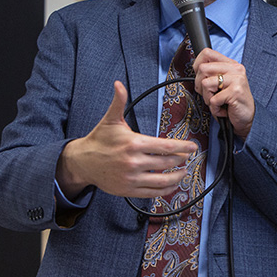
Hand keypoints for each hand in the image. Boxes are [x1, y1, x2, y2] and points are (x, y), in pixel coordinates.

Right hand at [56, 81, 197, 199]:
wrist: (82, 162)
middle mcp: (134, 162)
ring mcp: (131, 178)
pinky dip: (165, 190)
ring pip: (162, 180)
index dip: (182, 147)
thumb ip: (119, 101)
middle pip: (166, 162)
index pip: (165, 146)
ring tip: (184, 172)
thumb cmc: (99, 139)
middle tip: (188, 157)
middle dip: (181, 159)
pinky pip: (152, 192)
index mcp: (133, 143)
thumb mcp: (110, 119)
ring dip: (177, 177)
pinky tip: (171, 185)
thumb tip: (118, 84)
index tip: (193, 147)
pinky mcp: (128, 190)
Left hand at [193, 48, 254, 140]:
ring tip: (217, 102)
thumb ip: (212, 73)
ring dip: (207, 98)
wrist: (247, 117)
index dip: (197, 64)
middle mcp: (235, 69)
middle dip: (199, 85)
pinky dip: (215, 109)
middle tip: (209, 94)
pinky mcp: (235, 92)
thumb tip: (195, 69)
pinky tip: (223, 109)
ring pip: (205, 84)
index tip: (199, 76)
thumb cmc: (231, 101)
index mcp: (231, 64)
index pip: (207, 53)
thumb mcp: (222, 83)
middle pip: (202, 68)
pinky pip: (213, 100)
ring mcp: (236, 79)